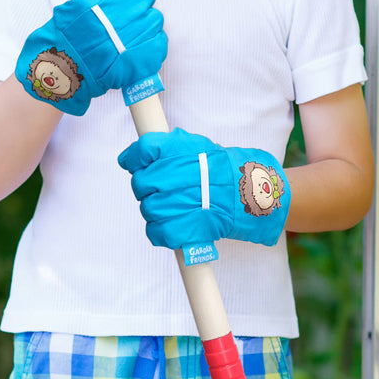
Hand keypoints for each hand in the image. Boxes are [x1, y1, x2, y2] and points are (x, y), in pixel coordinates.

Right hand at [16, 0, 166, 115]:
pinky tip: (138, 48)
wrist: (64, 71)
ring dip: (145, 24)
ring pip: (155, 18)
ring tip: (130, 35)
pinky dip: (153, 43)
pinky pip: (160, 40)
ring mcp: (136, 33)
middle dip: (138, 1)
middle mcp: (122, 10)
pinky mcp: (145, 54)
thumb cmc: (65, 39)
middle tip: (126, 14)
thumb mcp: (74, 5)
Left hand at [118, 128, 290, 250]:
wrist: (249, 193)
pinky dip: (159, 231)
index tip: (139, 165)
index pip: (141, 151)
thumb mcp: (196, 146)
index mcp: (177, 150)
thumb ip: (164, 147)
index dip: (135, 160)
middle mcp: (175, 174)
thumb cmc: (218, 170)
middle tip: (160, 190)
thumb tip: (129, 157)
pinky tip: (172, 225)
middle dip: (146, 188)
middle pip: (140, 183)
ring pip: (147, 208)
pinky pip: (155, 232)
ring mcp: (179, 203)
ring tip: (171, 207)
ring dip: (154, 210)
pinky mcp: (184, 228)